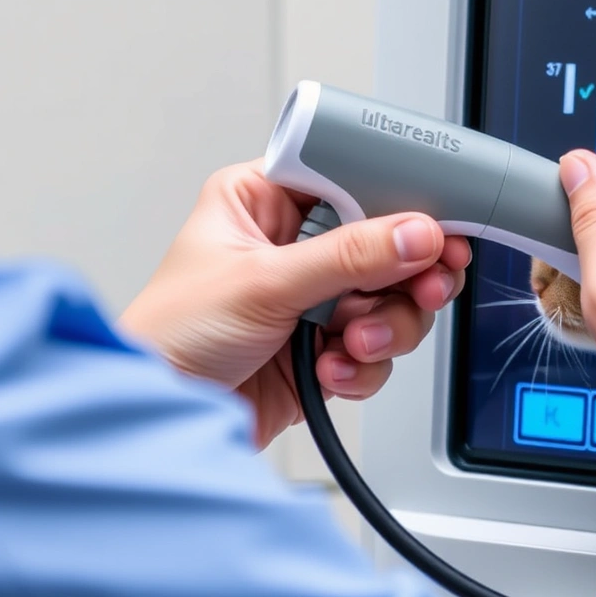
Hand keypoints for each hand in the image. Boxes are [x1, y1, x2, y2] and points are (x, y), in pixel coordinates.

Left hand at [120, 161, 470, 447]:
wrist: (157, 417)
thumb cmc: (169, 336)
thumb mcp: (262, 283)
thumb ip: (348, 256)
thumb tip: (415, 232)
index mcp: (265, 202)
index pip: (353, 180)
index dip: (400, 201)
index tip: (438, 223)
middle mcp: (293, 246)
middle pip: (388, 243)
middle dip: (406, 274)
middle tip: (422, 288)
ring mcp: (313, 299)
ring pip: (393, 299)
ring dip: (385, 325)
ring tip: (353, 341)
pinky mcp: (325, 349)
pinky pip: (378, 348)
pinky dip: (364, 364)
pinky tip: (331, 370)